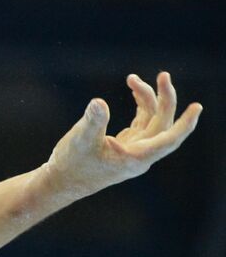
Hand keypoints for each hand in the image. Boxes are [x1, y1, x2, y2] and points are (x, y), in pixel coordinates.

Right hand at [43, 72, 202, 200]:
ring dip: (146, 99)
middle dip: (164, 99)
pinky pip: (141, 122)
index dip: (185, 124)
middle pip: (162, 123)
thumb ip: (93, 121)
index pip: (168, 139)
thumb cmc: (70, 165)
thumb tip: (98, 102)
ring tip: (131, 79)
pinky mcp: (123, 145)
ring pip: (150, 120)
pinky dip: (140, 107)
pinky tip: (134, 91)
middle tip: (162, 75)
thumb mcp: (80, 141)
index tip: (197, 107)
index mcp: (136, 158)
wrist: (59, 182)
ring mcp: (132, 149)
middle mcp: (139, 154)